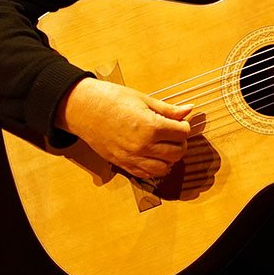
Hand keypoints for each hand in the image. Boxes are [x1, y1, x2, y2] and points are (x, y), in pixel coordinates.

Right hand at [54, 77, 194, 179]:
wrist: (84, 109)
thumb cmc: (112, 100)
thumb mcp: (144, 100)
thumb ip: (168, 110)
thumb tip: (189, 110)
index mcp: (151, 126)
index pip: (182, 133)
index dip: (184, 126)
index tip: (179, 122)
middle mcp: (143, 146)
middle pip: (177, 152)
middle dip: (180, 143)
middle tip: (174, 134)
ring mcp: (132, 158)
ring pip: (165, 168)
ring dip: (170, 158)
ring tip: (165, 146)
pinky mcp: (123, 165)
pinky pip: (147, 174)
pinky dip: (155, 168)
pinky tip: (153, 156)